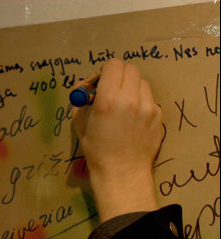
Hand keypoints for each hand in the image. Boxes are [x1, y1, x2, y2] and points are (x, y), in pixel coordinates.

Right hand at [73, 59, 161, 221]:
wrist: (122, 172)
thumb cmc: (97, 150)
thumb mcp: (80, 123)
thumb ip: (83, 99)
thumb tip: (87, 84)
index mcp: (108, 100)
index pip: (112, 65)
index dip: (105, 71)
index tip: (101, 82)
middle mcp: (130, 99)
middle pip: (129, 69)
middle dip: (119, 76)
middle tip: (112, 90)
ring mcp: (148, 107)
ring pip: (141, 82)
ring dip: (131, 88)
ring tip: (124, 106)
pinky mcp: (158, 115)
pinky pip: (149, 99)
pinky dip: (141, 103)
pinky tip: (133, 120)